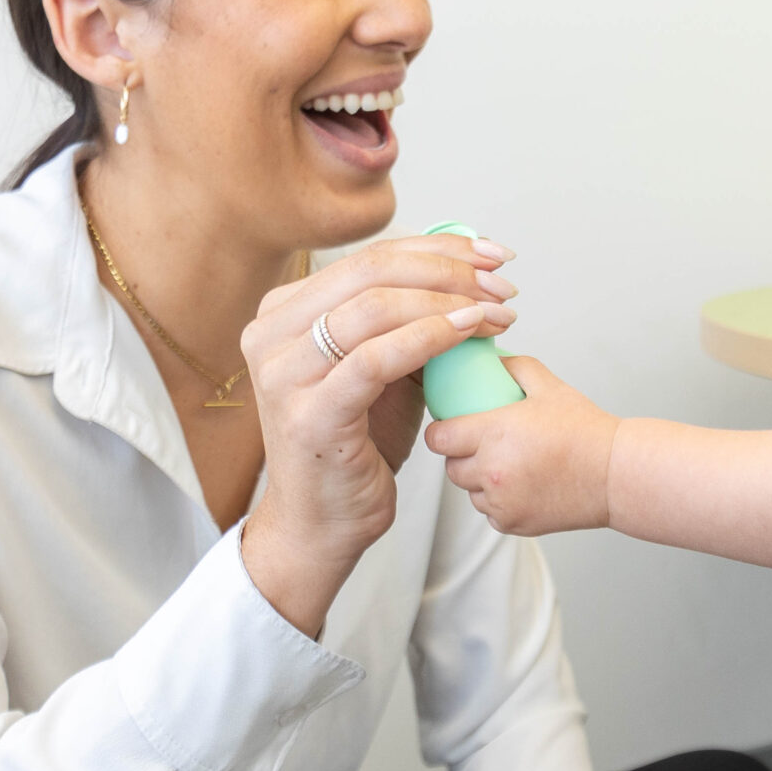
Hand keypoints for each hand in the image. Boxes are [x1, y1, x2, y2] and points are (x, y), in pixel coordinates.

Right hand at [240, 235, 519, 635]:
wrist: (323, 523)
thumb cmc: (356, 444)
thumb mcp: (382, 368)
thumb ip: (405, 320)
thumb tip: (468, 270)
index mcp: (283, 312)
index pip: (369, 257)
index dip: (436, 248)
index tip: (490, 255)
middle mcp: (270, 335)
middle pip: (371, 271)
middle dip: (448, 270)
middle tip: (501, 285)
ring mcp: (282, 375)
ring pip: (373, 308)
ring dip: (448, 303)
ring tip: (496, 313)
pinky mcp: (308, 414)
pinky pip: (375, 360)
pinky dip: (429, 338)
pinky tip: (468, 333)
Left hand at [425, 356, 618, 535]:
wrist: (615, 474)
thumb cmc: (585, 430)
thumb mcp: (549, 386)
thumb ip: (514, 367)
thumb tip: (490, 359)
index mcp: (494, 433)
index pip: (439, 438)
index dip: (442, 432)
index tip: (452, 427)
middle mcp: (492, 471)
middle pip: (452, 467)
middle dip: (461, 455)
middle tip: (484, 445)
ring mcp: (501, 501)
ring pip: (470, 491)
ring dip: (480, 480)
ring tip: (508, 464)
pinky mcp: (512, 523)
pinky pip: (490, 511)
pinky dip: (499, 500)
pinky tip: (523, 484)